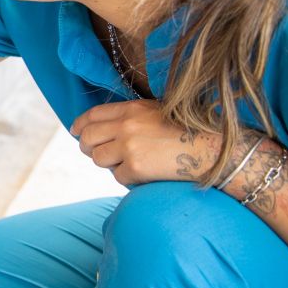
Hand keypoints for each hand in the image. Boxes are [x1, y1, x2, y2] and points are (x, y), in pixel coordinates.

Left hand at [70, 100, 220, 186]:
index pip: (93, 115)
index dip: (80, 124)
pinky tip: (144, 174)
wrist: (211, 150)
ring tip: (129, 163)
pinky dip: (128, 178)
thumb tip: (101, 128)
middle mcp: (126, 126)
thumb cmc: (186, 131)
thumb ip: (129, 117)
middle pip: (87, 138)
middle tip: (94, 153)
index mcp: (132, 109)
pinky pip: (118, 177)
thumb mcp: (156, 112)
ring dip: (109, 164)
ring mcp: (130, 146)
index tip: (75, 131)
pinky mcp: (136, 168)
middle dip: (86, 147)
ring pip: (98, 159)